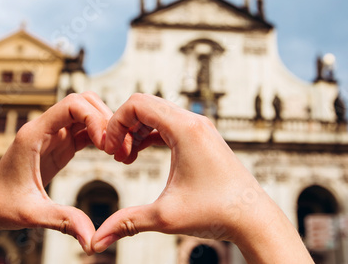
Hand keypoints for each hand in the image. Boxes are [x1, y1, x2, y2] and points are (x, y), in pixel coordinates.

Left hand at [0, 92, 113, 256]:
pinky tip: (111, 154)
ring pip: (87, 112)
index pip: (71, 105)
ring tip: (118, 151)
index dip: (94, 118)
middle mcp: (45, 128)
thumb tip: (92, 240)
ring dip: (106, 126)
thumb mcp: (32, 215)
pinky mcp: (60, 145)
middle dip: (105, 118)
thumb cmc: (0, 206)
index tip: (104, 144)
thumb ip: (63, 221)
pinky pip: (86, 129)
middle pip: (84, 102)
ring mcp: (53, 135)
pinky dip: (101, 136)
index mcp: (34, 134)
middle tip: (117, 147)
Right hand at [92, 94, 313, 262]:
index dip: (115, 123)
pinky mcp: (202, 137)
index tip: (110, 150)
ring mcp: (200, 128)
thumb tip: (96, 242)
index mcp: (185, 129)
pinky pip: (168, 124)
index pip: (137, 104)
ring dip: (136, 130)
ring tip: (127, 157)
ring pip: (157, 113)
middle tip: (116, 155)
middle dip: (123, 126)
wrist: (252, 217)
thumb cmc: (217, 212)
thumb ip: (127, 223)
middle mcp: (194, 121)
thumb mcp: (166, 217)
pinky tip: (140, 153)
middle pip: (145, 104)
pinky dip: (150, 134)